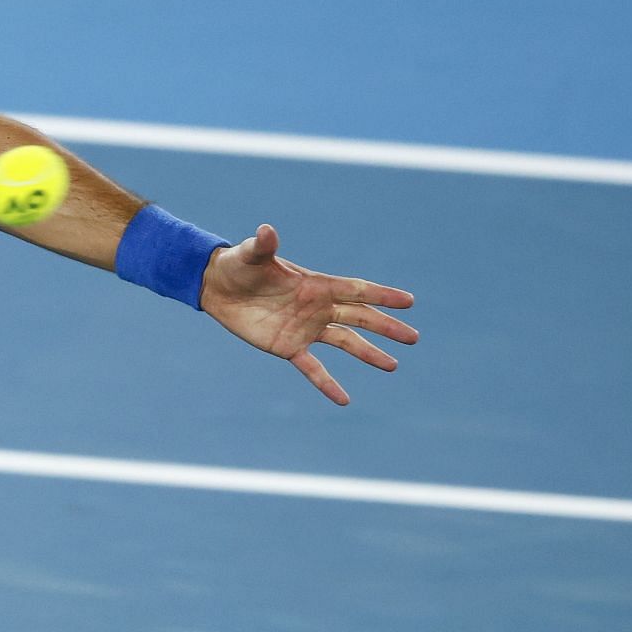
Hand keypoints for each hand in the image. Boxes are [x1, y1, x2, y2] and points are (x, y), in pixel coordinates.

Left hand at [198, 224, 417, 405]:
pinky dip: (327, 384)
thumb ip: (263, 246)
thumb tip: (266, 230)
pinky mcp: (288, 346)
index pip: (356, 290)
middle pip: (359, 318)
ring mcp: (305, 328)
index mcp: (315, 284)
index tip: (409, 301)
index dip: (382, 295)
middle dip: (386, 327)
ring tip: (393, 365)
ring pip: (345, 343)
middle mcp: (317, 307)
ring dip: (369, 354)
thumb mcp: (250, 255)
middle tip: (413, 337)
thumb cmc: (238, 265)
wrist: (218, 287)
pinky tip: (344, 400)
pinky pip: (313, 368)